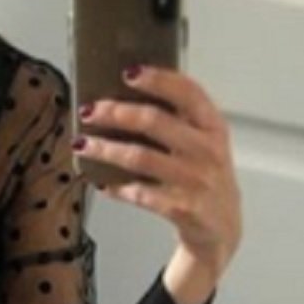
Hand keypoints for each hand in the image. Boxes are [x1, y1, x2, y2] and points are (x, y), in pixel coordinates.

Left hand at [74, 64, 241, 277]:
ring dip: (105, 149)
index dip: (159, 79)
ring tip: (81, 144)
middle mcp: (208, 151)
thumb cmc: (206, 179)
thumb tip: (125, 99)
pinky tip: (101, 183)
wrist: (222, 230)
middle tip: (89, 111)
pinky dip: (116, 187)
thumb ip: (179, 121)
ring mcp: (195, 181)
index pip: (189, 93)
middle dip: (116, 112)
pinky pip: (139, 193)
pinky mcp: (182, 208)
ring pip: (139, 157)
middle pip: (155, 121)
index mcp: (214, 128)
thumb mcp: (205, 144)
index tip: (129, 72)